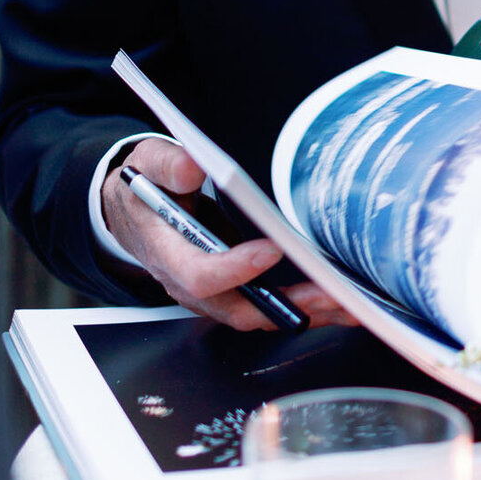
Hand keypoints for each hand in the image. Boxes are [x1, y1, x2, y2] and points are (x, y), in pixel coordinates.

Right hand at [102, 138, 357, 330]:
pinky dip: (301, 310)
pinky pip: (266, 309)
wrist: (134, 211)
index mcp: (166, 252)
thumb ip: (169, 164)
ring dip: (303, 312)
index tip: (271, 250)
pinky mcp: (230, 292)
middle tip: (330, 292)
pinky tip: (336, 304)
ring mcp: (211, 293)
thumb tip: (194, 164)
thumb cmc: (145, 187)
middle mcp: (188, 283)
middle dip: (286, 303)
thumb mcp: (148, 165)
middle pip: (238, 307)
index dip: (234, 269)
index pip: (199, 274)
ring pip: (258, 315)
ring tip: (346, 304)